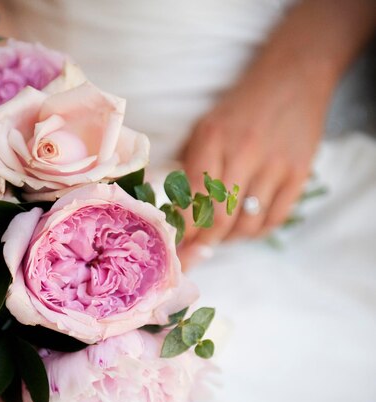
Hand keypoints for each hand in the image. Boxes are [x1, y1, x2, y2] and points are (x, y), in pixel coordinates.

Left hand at [177, 0, 375, 256]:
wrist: (292, 78)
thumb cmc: (239, 108)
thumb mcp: (204, 128)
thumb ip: (189, 166)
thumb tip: (174, 213)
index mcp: (211, 140)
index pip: (191, 200)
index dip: (181, 232)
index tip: (173, 247)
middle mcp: (242, 153)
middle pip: (218, 219)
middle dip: (202, 243)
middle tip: (194, 252)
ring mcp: (274, 165)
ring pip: (246, 224)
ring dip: (229, 240)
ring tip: (219, 237)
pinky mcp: (299, 173)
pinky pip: (275, 218)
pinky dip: (256, 232)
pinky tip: (246, 228)